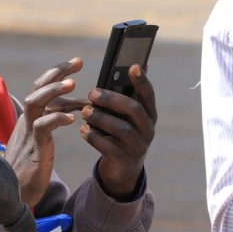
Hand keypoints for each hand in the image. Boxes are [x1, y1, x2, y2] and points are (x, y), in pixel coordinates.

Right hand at [5, 58, 84, 207]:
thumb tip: (74, 108)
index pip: (42, 88)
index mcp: (30, 117)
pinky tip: (73, 118)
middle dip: (57, 72)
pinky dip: (56, 119)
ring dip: (54, 91)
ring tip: (72, 83)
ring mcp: (28, 133)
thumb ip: (53, 121)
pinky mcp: (33, 148)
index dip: (57, 74)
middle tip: (77, 62)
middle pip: (38, 88)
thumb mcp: (42, 138)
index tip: (76, 63)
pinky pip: (42, 127)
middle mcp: (27, 120)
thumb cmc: (29, 167)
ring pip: (36, 102)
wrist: (12, 194)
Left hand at [80, 65, 156, 199]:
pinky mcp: (126, 160)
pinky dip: (95, 138)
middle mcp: (148, 129)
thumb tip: (135, 64)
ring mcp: (139, 146)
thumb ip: (128, 95)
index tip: (133, 66)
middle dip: (112, 99)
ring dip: (101, 118)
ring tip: (85, 111)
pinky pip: (110, 148)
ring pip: (122, 129)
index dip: (142, 81)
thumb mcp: (127, 116)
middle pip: (134, 110)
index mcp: (149, 114)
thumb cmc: (122, 132)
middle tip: (91, 93)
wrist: (123, 167)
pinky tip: (83, 130)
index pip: (148, 94)